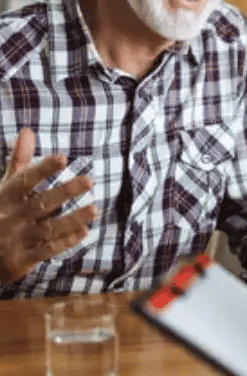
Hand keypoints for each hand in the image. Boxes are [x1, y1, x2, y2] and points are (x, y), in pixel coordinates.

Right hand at [0, 128, 96, 283]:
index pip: (25, 179)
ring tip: (94, 209)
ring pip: (48, 228)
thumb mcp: (5, 187)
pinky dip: (65, 242)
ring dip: (72, 219)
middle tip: (89, 180)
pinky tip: (83, 232)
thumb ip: (19, 161)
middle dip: (65, 192)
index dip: (43, 168)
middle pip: (41, 203)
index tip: (63, 157)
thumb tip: (28, 131)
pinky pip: (46, 250)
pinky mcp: (22, 259)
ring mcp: (17, 238)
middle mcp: (12, 216)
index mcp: (7, 196)